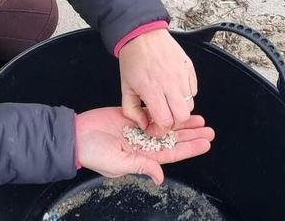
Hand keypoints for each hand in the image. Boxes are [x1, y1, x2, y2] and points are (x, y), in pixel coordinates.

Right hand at [75, 107, 213, 184]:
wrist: (75, 135)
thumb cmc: (94, 153)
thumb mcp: (118, 163)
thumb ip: (141, 166)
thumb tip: (160, 177)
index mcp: (143, 157)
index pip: (172, 153)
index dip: (189, 148)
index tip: (205, 143)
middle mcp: (143, 144)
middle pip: (173, 139)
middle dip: (191, 135)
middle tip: (209, 129)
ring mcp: (138, 130)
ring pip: (165, 125)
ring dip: (181, 123)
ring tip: (199, 119)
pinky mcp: (130, 116)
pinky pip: (151, 113)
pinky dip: (164, 110)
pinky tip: (176, 107)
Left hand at [118, 29, 197, 135]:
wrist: (142, 35)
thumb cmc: (133, 59)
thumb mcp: (125, 87)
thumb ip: (131, 110)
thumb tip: (144, 124)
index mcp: (152, 90)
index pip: (165, 122)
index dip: (160, 130)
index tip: (155, 128)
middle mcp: (170, 84)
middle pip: (182, 117)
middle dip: (173, 123)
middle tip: (164, 119)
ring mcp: (182, 76)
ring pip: (190, 105)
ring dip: (180, 109)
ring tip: (168, 103)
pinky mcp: (189, 68)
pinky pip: (194, 90)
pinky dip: (186, 95)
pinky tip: (174, 90)